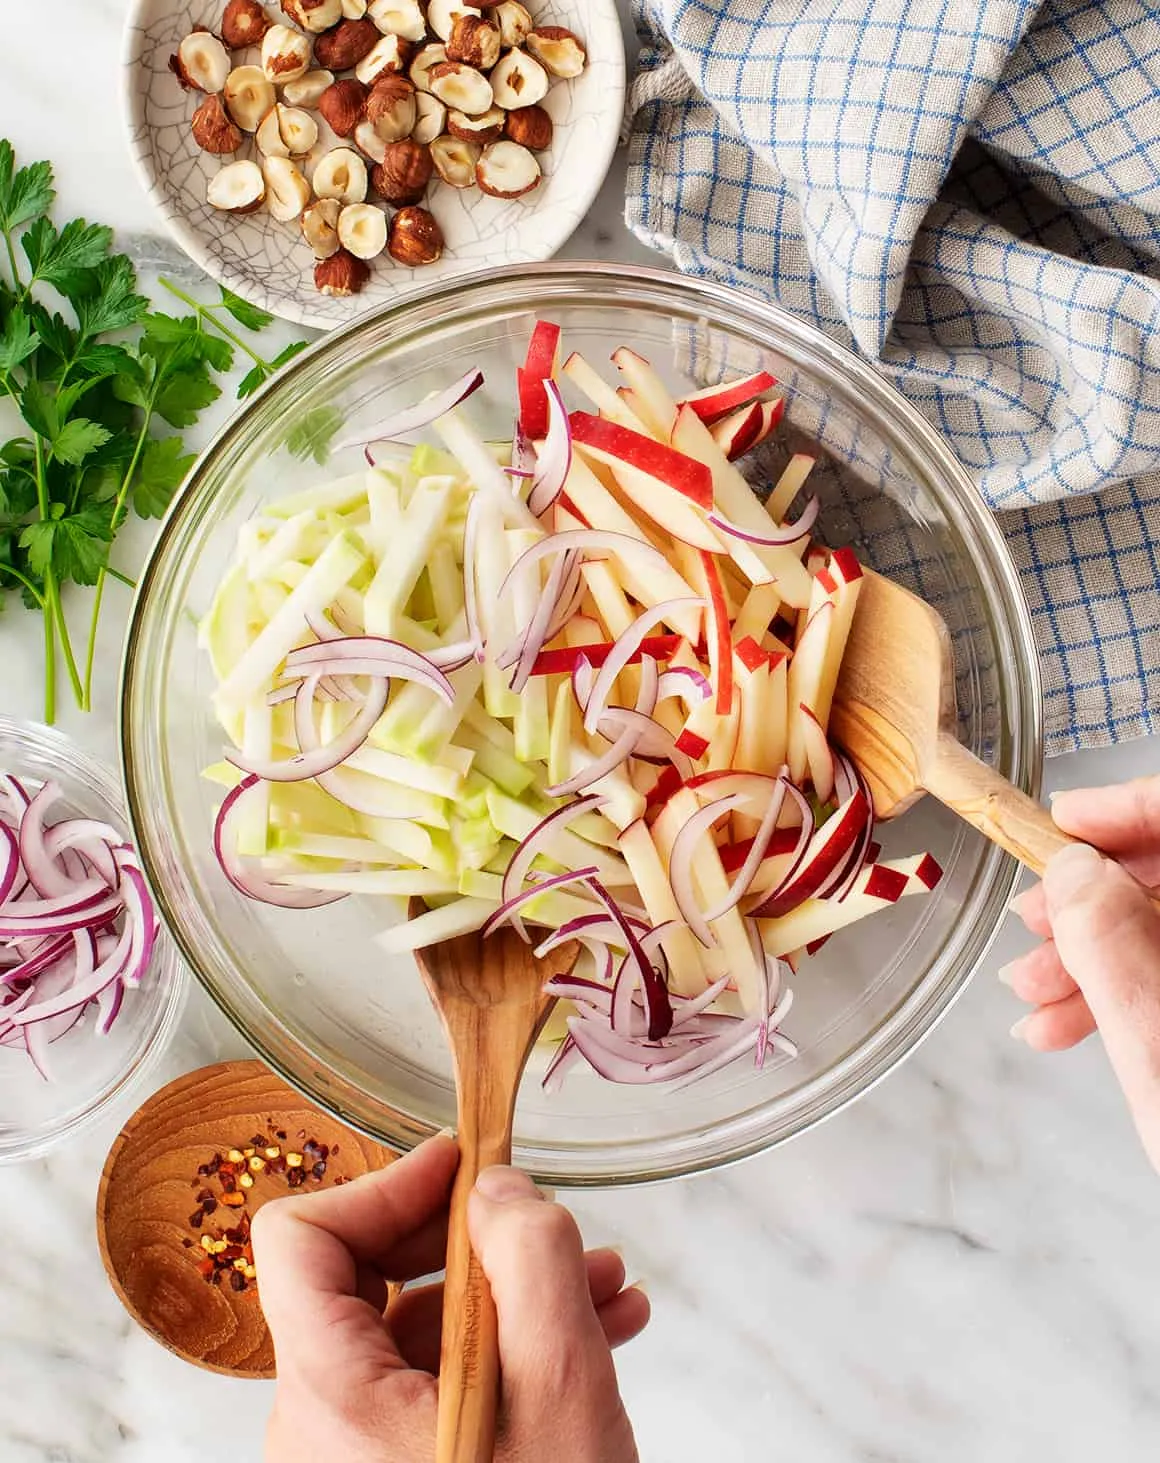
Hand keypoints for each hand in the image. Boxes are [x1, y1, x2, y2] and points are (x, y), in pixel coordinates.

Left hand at [252, 1135, 648, 1461]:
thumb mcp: (559, 1388)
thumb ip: (532, 1260)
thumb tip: (498, 1189)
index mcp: (330, 1397)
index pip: (299, 1240)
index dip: (382, 1184)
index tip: (462, 1166)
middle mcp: (321, 1426)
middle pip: (369, 1278)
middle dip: (474, 1238)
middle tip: (548, 1221)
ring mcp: (357, 1458)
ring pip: (420, 1332)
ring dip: (513, 1292)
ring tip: (607, 1286)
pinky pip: (438, 1384)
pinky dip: (508, 1347)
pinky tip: (597, 1336)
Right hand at [1005, 776, 1159, 1169]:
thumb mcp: (1155, 1043)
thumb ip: (1110, 943)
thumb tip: (1075, 869)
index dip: (1125, 809)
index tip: (1061, 824)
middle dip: (1097, 899)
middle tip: (1035, 925)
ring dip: (1100, 955)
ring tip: (1034, 995)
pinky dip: (1129, 994)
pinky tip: (1070, 1024)